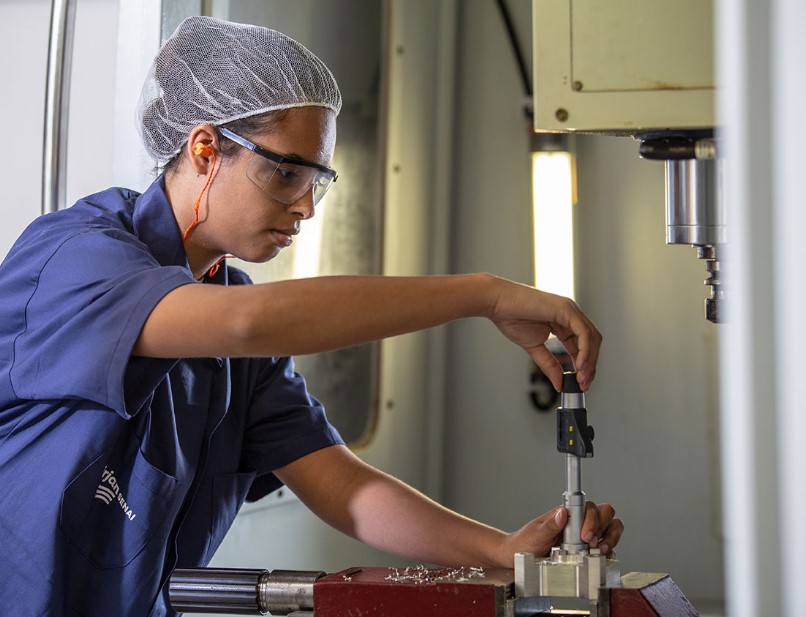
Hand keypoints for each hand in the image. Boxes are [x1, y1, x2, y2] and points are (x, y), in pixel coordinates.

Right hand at [487, 278, 601, 390]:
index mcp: (563, 321)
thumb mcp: (534, 348)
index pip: (582, 345)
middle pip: (592, 342)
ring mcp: (570, 310)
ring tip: (581, 378)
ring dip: (589, 360)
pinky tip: (579, 365)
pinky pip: (584, 333)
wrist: (498, 304)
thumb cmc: (511, 317)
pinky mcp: (567, 309)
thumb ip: (549, 365)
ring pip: (592, 338)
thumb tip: (559, 384)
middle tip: (583, 384)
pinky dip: (585, 351)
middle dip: (590, 365)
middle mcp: (570, 314)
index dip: (584, 365)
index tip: (580, 383)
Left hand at [501, 501, 622, 564]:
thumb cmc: (524, 542)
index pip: (589, 507)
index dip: (592, 519)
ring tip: (599, 551)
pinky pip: (606, 549)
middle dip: (604, 528)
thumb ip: (550, 524)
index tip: (584, 535)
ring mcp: (584, 537)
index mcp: (567, 515)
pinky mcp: (587, 552)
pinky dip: (608, 553)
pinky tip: (599, 559)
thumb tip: (562, 513)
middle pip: (605, 514)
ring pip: (610, 528)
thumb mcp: (535, 533)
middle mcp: (578, 523)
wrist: (517, 558)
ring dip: (610, 539)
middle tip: (591, 543)